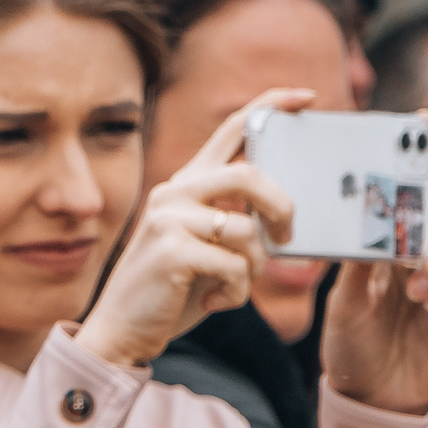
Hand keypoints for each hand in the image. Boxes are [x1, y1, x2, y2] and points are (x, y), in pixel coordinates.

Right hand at [77, 89, 303, 369]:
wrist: (121, 330)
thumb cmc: (170, 291)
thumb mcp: (202, 245)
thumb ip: (229, 218)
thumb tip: (281, 212)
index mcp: (184, 184)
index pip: (232, 128)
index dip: (271, 106)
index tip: (307, 98)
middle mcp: (174, 192)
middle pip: (248, 174)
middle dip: (281, 208)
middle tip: (288, 236)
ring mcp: (169, 219)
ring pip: (246, 229)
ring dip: (255, 267)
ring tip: (234, 285)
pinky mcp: (172, 250)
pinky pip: (235, 266)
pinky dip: (237, 292)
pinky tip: (216, 301)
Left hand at [319, 200, 427, 414]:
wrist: (371, 394)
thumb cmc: (351, 347)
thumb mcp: (342, 308)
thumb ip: (356, 268)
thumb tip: (365, 230)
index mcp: (395, 255)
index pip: (421, 220)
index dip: (422, 230)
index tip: (408, 257)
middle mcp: (427, 266)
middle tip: (419, 290)